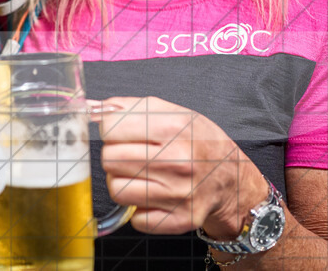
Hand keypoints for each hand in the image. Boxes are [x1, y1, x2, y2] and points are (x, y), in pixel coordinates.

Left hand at [98, 96, 268, 237]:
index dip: (109, 129)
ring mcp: (178, 193)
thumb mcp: (174, 113)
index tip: (118, 133)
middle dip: (114, 155)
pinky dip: (138, 208)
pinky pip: (135, 218)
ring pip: (116, 189)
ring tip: (139, 175)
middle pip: (109, 159)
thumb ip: (132, 107)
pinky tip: (153, 195)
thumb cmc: (200, 142)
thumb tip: (94, 109)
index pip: (110, 128)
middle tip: (131, 155)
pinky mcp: (179, 219)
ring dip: (122, 182)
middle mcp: (177, 161)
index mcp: (174, 127)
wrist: (232, 179)